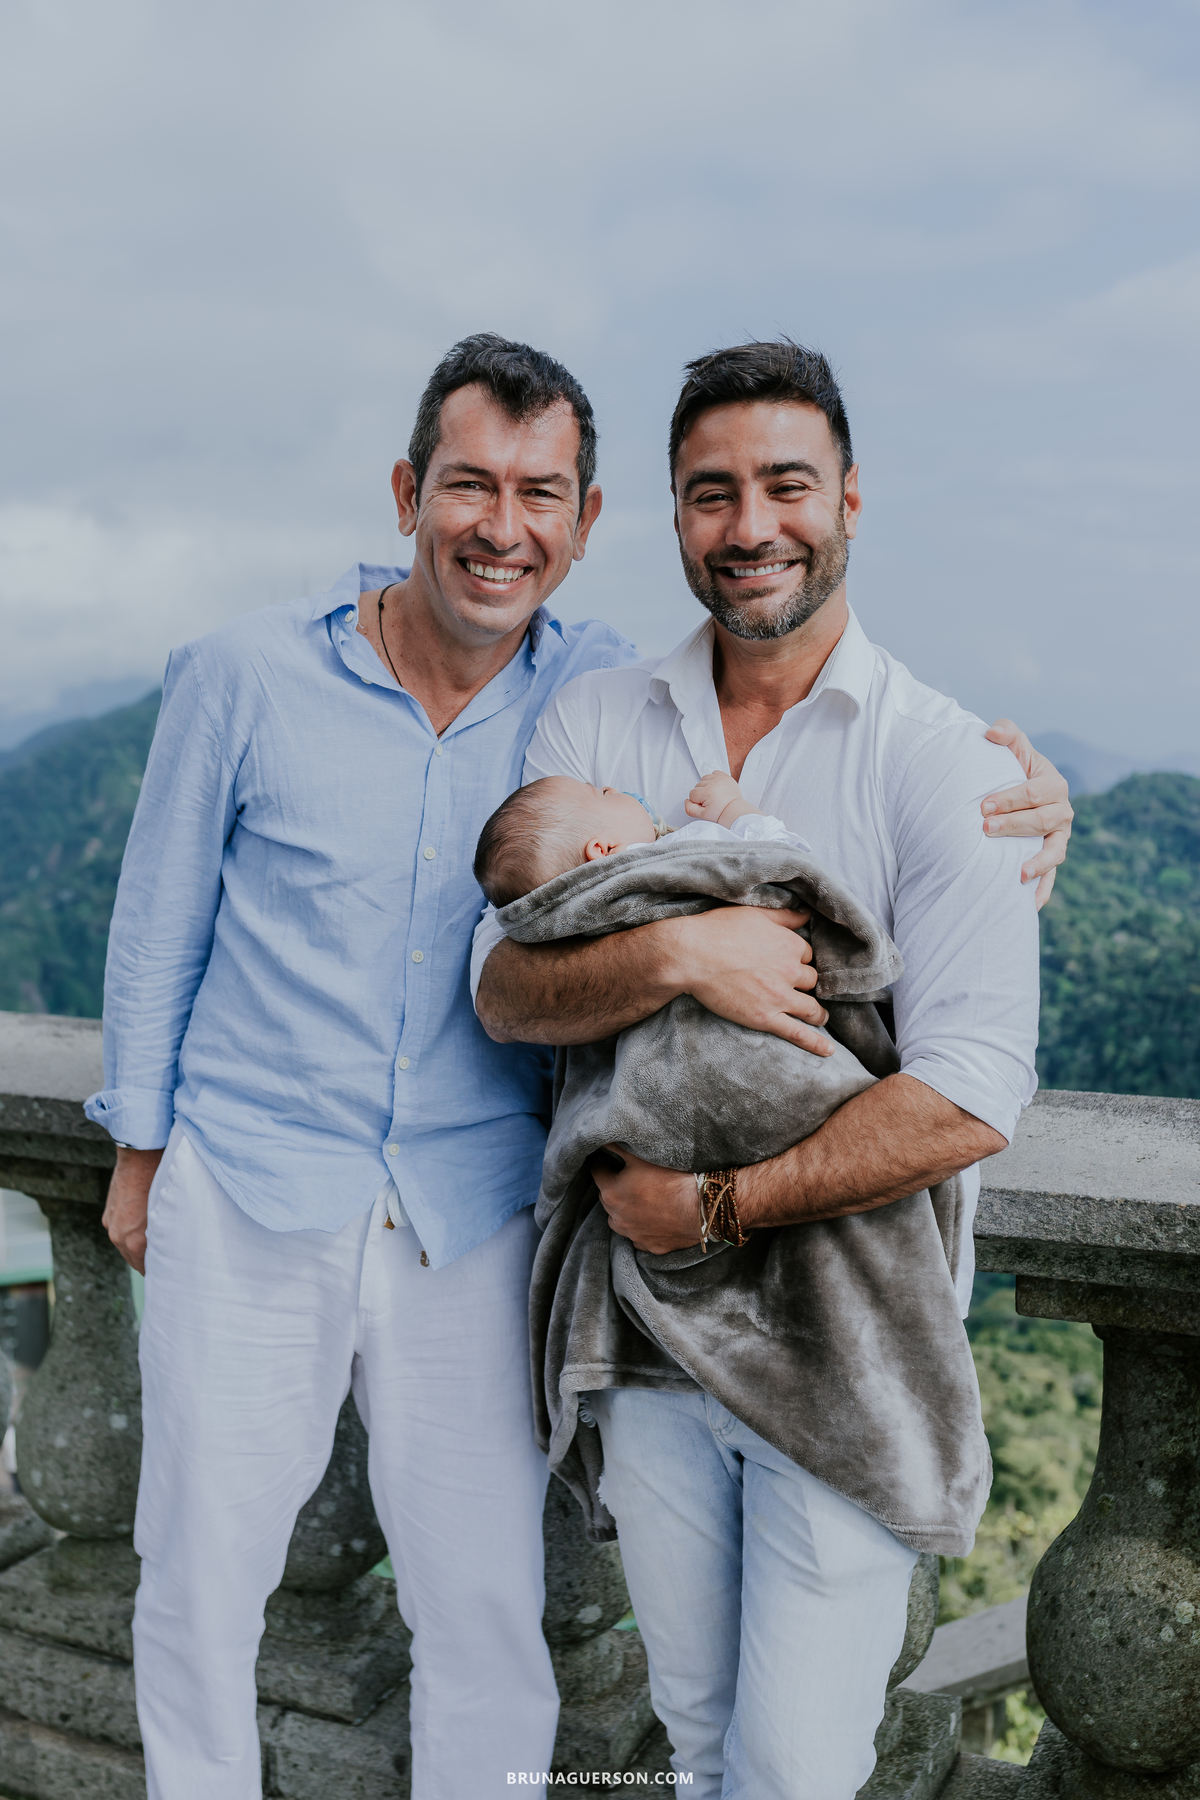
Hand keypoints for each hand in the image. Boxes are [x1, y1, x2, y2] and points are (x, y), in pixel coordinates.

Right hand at [102, 1146, 163, 1274]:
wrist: (140, 1156)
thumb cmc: (161, 1182)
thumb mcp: (167, 1213)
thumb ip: (164, 1235)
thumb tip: (172, 1248)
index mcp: (134, 1241)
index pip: (145, 1268)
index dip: (158, 1270)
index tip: (168, 1272)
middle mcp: (118, 1236)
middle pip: (133, 1260)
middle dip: (147, 1261)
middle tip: (165, 1262)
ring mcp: (111, 1224)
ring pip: (125, 1245)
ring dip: (137, 1246)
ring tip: (154, 1244)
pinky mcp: (108, 1213)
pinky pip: (119, 1231)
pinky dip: (129, 1232)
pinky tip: (142, 1226)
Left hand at [592, 1146, 699, 1252]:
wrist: (699, 1207)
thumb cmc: (670, 1179)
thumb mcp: (641, 1157)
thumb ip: (618, 1147)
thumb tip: (604, 1140)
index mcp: (611, 1193)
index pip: (597, 1172)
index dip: (604, 1164)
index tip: (609, 1160)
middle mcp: (617, 1217)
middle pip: (606, 1197)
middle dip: (613, 1186)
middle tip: (627, 1177)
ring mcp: (632, 1234)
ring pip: (618, 1219)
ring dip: (623, 1210)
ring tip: (638, 1199)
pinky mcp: (648, 1245)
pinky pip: (637, 1235)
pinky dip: (640, 1226)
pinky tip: (651, 1217)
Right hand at [668, 904, 832, 1055]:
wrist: (692, 955)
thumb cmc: (718, 930)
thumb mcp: (755, 914)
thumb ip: (785, 916)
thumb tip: (807, 914)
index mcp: (790, 945)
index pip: (807, 955)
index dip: (799, 960)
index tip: (791, 964)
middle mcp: (791, 971)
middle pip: (811, 981)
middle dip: (806, 985)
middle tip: (798, 989)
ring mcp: (780, 997)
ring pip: (811, 1008)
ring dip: (818, 1013)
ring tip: (820, 1017)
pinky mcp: (765, 1017)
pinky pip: (797, 1033)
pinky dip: (816, 1043)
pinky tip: (828, 1050)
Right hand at [684, 770, 757, 827]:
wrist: (735, 811)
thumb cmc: (720, 814)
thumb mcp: (702, 815)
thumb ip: (689, 809)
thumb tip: (686, 800)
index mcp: (706, 792)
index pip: (692, 794)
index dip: (697, 801)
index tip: (706, 806)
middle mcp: (713, 783)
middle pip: (698, 786)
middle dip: (702, 794)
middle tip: (711, 801)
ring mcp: (720, 778)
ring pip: (704, 779)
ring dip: (706, 785)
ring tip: (713, 794)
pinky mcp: (725, 776)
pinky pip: (714, 773)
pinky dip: (713, 779)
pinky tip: (717, 788)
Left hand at [982, 720, 1073, 908]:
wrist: (1016, 794)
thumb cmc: (1012, 769)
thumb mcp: (1012, 748)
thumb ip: (1007, 733)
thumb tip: (993, 733)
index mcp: (1054, 784)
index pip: (1034, 792)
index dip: (1009, 799)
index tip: (983, 807)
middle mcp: (1061, 812)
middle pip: (1042, 821)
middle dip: (1014, 826)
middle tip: (985, 830)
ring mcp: (1059, 838)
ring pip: (1054, 851)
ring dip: (1038, 863)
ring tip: (1020, 873)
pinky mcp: (1051, 857)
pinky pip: (1052, 877)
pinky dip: (1043, 890)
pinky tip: (1032, 905)